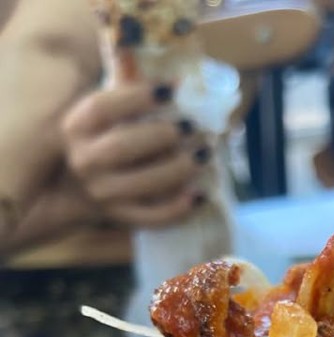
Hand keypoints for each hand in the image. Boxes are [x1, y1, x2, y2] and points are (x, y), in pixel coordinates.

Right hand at [62, 82, 204, 227]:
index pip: (105, 107)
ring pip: (143, 183)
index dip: (140, 97)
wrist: (74, 190)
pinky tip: (200, 195)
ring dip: (180, 168)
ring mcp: (102, 193)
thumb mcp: (101, 113)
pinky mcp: (120, 217)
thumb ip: (125, 89)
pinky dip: (179, 208)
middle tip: (192, 127)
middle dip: (164, 135)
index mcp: (77, 126)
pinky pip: (152, 217)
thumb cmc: (98, 141)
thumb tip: (168, 67)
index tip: (173, 89)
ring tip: (205, 153)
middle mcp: (85, 160)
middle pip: (125, 146)